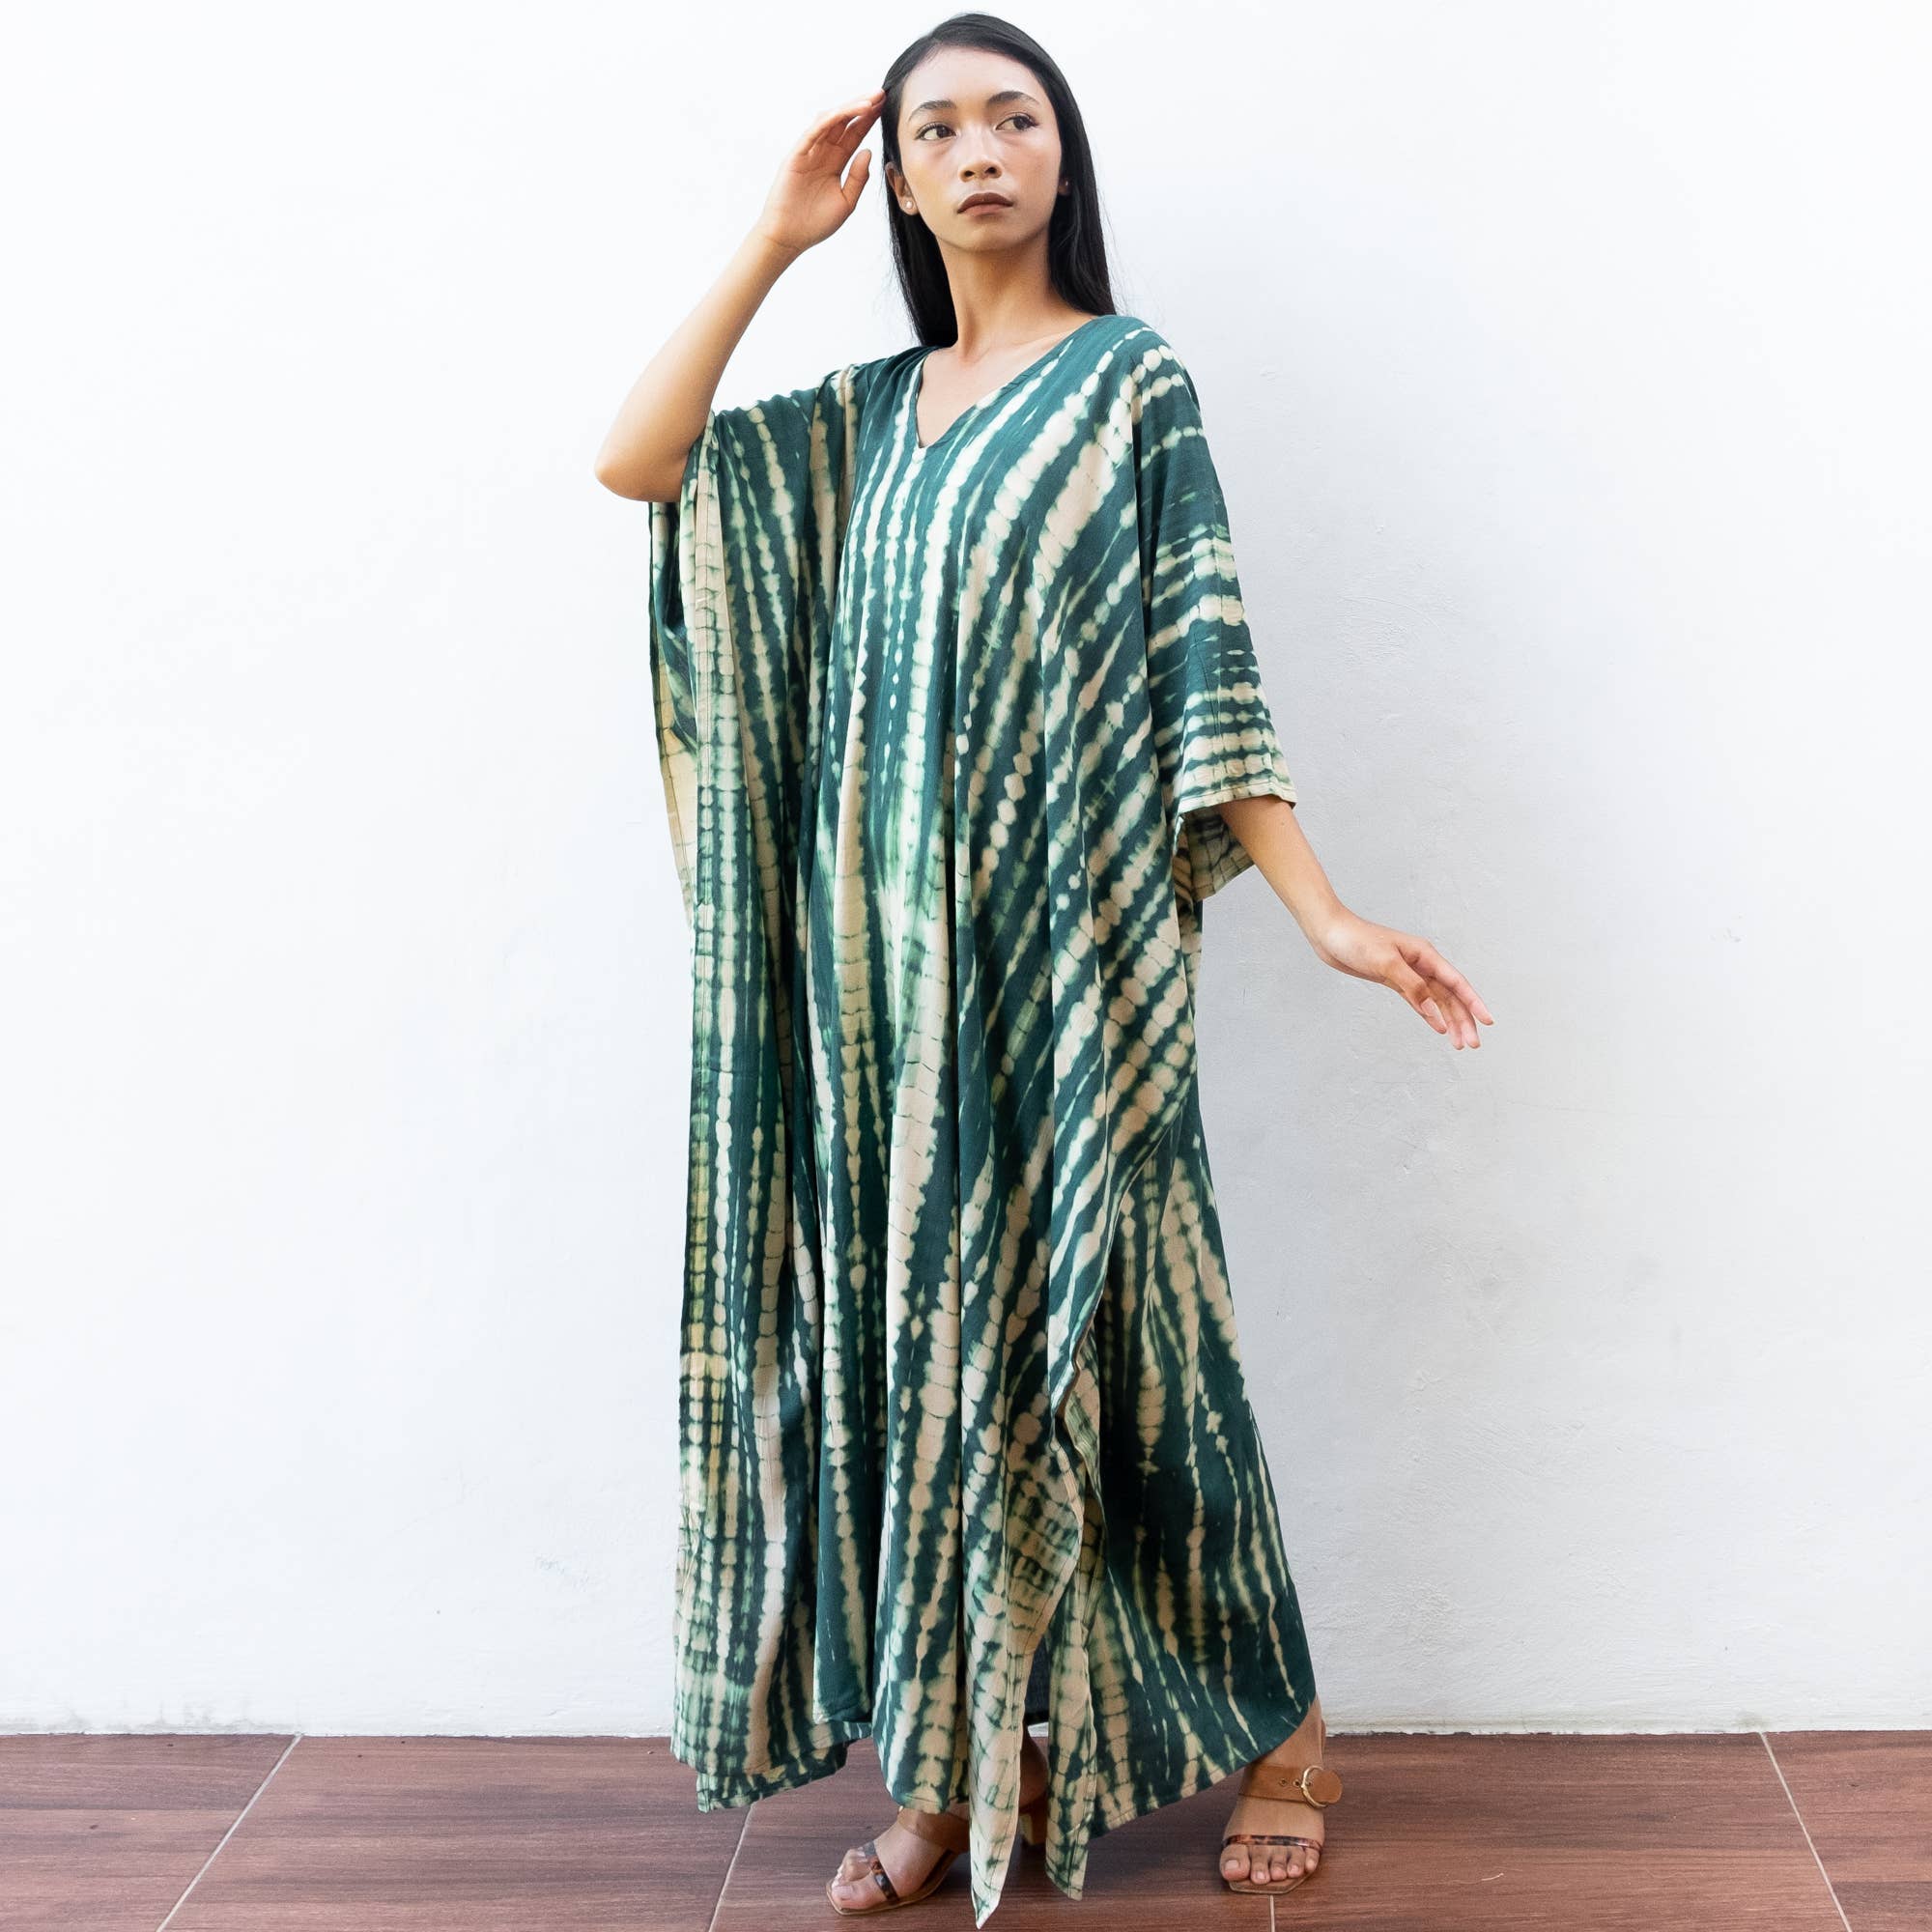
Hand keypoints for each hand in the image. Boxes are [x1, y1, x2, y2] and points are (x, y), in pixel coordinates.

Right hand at [754, 87, 883, 258]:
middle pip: (844, 123)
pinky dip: (832, 119)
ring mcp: (809, 152)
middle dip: (862, 107)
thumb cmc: (815, 223)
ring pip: (831, 121)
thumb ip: (858, 178)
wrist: (790, 238)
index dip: (869, 120)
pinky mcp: (797, 155)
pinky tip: (849, 112)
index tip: (885, 106)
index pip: (854, 135)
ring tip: (870, 101)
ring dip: (850, 108)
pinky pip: (815, 131)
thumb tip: (868, 150)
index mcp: (835, 163)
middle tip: (881, 94)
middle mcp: (822, 153)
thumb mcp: (846, 201)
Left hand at [1306, 907, 1494, 1048]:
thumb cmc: (1356, 940)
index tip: (1488, 1022)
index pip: (1457, 983)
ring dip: (1449, 1021)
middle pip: (1450, 996)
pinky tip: (1438, 1028)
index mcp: (1425, 955)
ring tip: (1459, 1044)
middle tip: (1472, 1045)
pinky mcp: (1394, 980)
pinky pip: (1419, 1001)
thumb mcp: (1385, 963)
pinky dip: (1429, 1015)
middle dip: (1463, 1019)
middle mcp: (1421, 964)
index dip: (1474, 1003)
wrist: (1330, 933)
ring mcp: (1408, 973)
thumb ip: (1412, 988)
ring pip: (1436, 1001)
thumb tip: (1434, 1012)